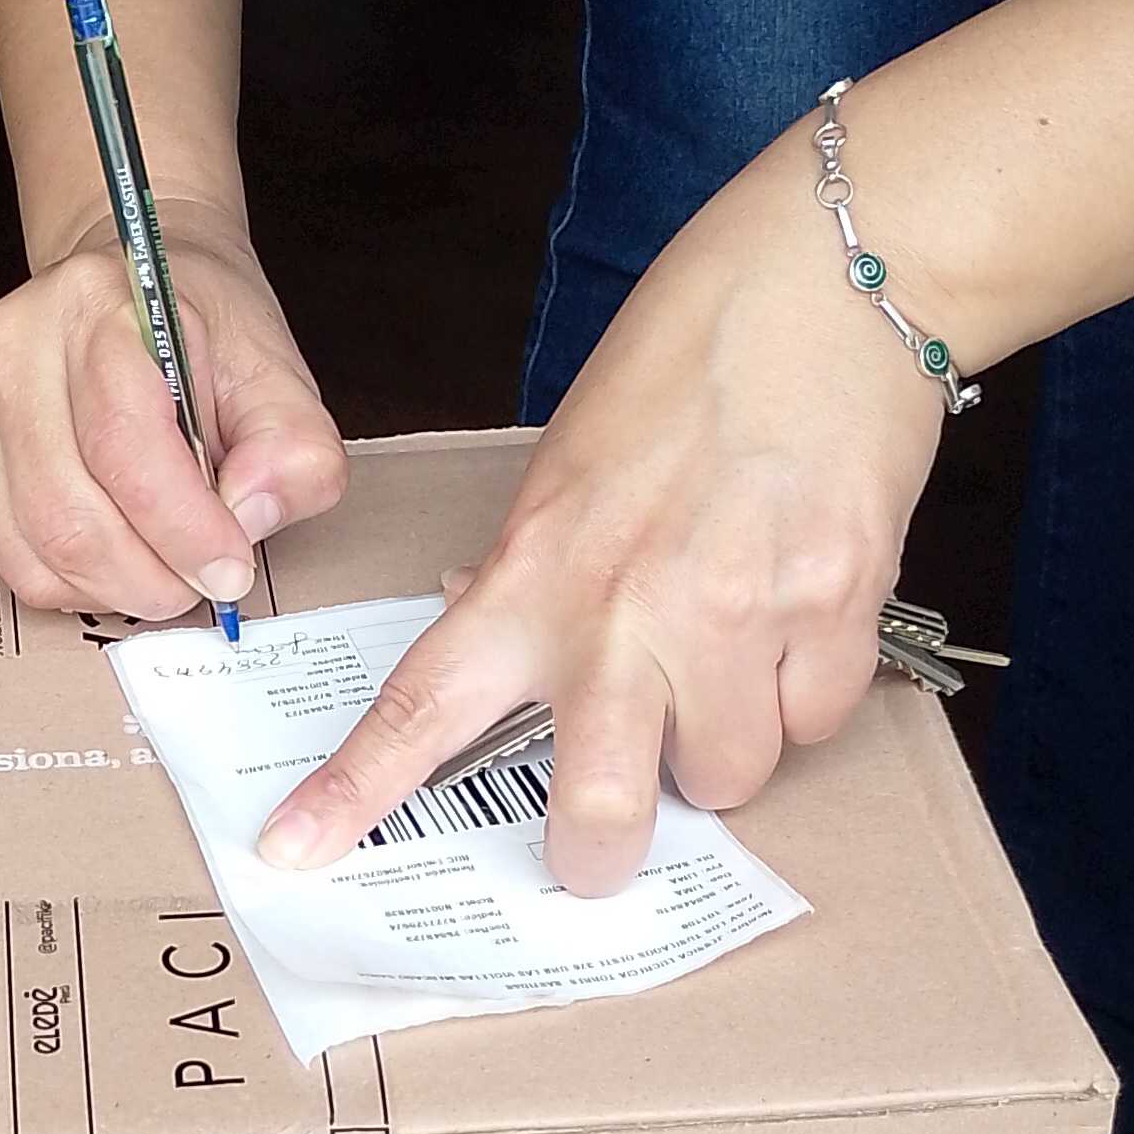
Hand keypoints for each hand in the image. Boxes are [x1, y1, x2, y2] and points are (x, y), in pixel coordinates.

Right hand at [0, 204, 348, 620]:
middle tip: (203, 584)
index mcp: (99, 303)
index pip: (124, 441)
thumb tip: (246, 517)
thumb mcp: (277, 374)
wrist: (133, 295)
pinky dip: (77, 583)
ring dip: (116, 586)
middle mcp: (17, 344)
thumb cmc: (198, 332)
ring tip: (168, 572)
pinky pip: (14, 557)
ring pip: (37, 545)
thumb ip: (291, 448)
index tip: (230, 566)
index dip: (182, 526)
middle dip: (150, 574)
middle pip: (69, 509)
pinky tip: (119, 560)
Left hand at [257, 129, 951, 892]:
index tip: (297, 852)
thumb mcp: (569, 470)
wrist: (825, 280)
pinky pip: (816, 721)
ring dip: (725, 745)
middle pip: (600, 811)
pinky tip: (800, 612)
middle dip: (601, 852)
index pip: (423, 705)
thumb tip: (499, 636)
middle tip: (603, 843)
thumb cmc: (689, 359)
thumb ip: (534, 572)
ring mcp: (735, 619)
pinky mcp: (837, 611)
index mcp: (534, 572)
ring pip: (728, 777)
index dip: (357, 791)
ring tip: (731, 657)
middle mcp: (625, 612)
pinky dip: (807, 692)